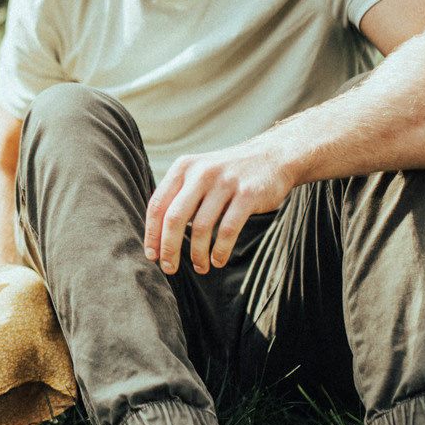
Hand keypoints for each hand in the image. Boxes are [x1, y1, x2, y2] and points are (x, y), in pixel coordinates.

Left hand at [144, 138, 292, 274]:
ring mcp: (225, 183)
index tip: (151, 256)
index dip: (152, 234)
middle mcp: (201, 172)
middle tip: (169, 268)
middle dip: (169, 248)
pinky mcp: (248, 195)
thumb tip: (158, 234)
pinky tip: (218, 261)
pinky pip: (228, 230)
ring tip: (200, 267)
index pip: (158, 205)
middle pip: (174, 218)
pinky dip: (220, 251)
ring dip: (197, 254)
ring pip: (201, 227)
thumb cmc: (229, 174)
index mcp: (183, 168)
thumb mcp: (200, 174)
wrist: (273, 157)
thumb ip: (179, 195)